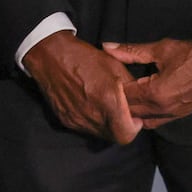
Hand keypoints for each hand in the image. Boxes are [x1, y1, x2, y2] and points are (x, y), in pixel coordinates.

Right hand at [22, 31, 141, 143]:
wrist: (50, 54)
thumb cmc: (85, 57)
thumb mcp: (116, 66)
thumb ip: (132, 89)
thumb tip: (140, 103)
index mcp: (108, 101)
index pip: (127, 135)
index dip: (133, 128)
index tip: (133, 116)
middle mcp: (92, 115)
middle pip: (114, 137)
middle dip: (121, 127)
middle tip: (120, 111)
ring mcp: (76, 119)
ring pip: (99, 134)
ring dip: (106, 125)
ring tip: (103, 106)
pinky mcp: (65, 119)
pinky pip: (84, 128)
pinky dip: (91, 121)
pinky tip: (88, 104)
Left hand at [105, 38, 191, 127]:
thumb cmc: (191, 56)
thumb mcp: (160, 50)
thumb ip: (131, 51)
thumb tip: (107, 47)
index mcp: (155, 93)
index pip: (124, 97)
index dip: (113, 87)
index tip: (106, 79)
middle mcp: (161, 109)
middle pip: (131, 111)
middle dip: (120, 101)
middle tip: (110, 89)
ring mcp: (171, 115)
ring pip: (142, 120)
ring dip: (132, 111)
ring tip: (124, 97)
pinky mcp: (178, 116)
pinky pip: (155, 122)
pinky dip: (145, 116)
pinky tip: (139, 105)